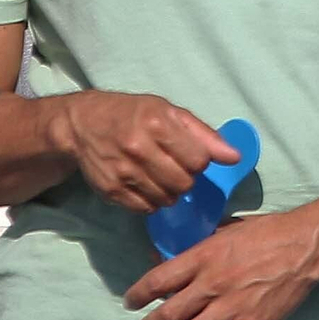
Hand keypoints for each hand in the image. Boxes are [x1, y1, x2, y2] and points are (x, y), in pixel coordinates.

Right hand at [50, 91, 238, 212]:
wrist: (84, 124)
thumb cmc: (132, 113)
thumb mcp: (168, 111)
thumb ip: (203, 134)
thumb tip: (234, 157)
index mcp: (156, 123)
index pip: (199, 160)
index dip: (199, 160)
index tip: (189, 153)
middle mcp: (138, 148)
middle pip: (184, 183)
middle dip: (186, 177)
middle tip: (174, 165)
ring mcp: (123, 172)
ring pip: (167, 199)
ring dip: (170, 190)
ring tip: (159, 173)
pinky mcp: (112, 192)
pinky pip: (147, 209)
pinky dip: (152, 200)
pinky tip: (145, 183)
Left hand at [126, 205, 318, 319]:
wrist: (303, 246)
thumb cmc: (266, 232)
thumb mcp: (226, 229)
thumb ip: (199, 245)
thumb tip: (169, 256)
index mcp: (204, 256)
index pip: (160, 279)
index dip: (139, 293)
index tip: (130, 302)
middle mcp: (212, 284)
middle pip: (169, 313)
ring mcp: (230, 308)